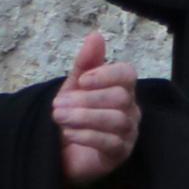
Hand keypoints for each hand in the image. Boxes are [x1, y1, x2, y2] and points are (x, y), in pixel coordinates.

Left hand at [49, 33, 138, 185]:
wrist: (63, 152)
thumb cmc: (73, 115)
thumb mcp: (74, 87)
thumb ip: (85, 63)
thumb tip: (96, 35)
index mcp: (121, 89)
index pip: (127, 74)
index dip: (106, 75)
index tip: (81, 81)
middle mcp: (130, 109)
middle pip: (121, 98)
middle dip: (86, 100)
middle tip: (57, 105)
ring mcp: (128, 132)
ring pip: (117, 120)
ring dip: (83, 117)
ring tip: (59, 117)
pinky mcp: (120, 154)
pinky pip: (111, 142)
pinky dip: (87, 136)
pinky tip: (68, 134)